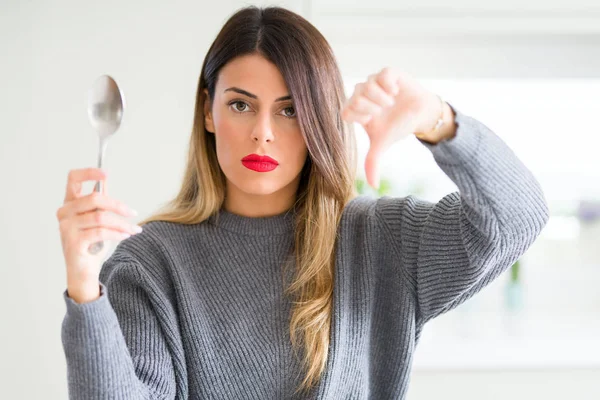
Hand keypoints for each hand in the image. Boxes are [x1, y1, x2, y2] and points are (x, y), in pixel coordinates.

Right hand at [56, 168, 141, 302]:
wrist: (83, 271)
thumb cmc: (91, 244)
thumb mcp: (97, 220)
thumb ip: (99, 203)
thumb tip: (105, 181)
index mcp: (69, 203)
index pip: (73, 179)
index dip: (89, 173)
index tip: (106, 173)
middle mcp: (64, 213)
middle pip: (95, 198)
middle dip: (118, 205)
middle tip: (132, 212)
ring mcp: (67, 227)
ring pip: (101, 217)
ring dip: (122, 223)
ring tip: (133, 229)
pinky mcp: (74, 242)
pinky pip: (101, 232)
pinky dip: (117, 233)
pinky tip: (126, 235)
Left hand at [341, 67, 448, 188]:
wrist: (420, 115)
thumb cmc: (397, 127)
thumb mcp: (383, 144)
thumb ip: (372, 162)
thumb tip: (372, 186)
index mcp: (358, 109)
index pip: (345, 110)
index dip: (358, 116)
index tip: (372, 120)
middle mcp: (363, 94)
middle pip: (355, 97)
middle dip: (370, 107)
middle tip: (383, 111)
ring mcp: (376, 82)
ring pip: (367, 85)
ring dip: (380, 98)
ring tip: (391, 103)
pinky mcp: (390, 73)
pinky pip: (383, 74)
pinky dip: (388, 85)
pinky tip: (395, 92)